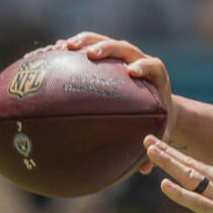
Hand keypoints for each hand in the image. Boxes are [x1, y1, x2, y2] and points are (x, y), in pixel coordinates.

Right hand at [65, 31, 175, 172]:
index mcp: (157, 77)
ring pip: (105, 42)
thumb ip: (154, 147)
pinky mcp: (108, 56)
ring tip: (65, 47)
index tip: (132, 72)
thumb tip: (145, 170)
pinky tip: (53, 52)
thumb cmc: (158, 120)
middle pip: (125, 48)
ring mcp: (122, 56)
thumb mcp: (159, 133)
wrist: (156, 103)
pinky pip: (90, 46)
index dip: (145, 66)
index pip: (153, 66)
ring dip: (86, 41)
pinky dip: (73, 48)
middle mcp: (139, 61)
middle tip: (90, 54)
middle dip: (108, 48)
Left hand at [145, 136, 212, 212]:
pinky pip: (195, 200)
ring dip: (168, 162)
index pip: (200, 168)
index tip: (163, 148)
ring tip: (150, 151)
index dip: (179, 158)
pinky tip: (163, 184)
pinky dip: (178, 192)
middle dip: (168, 152)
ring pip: (190, 176)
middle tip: (148, 139)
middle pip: (191, 165)